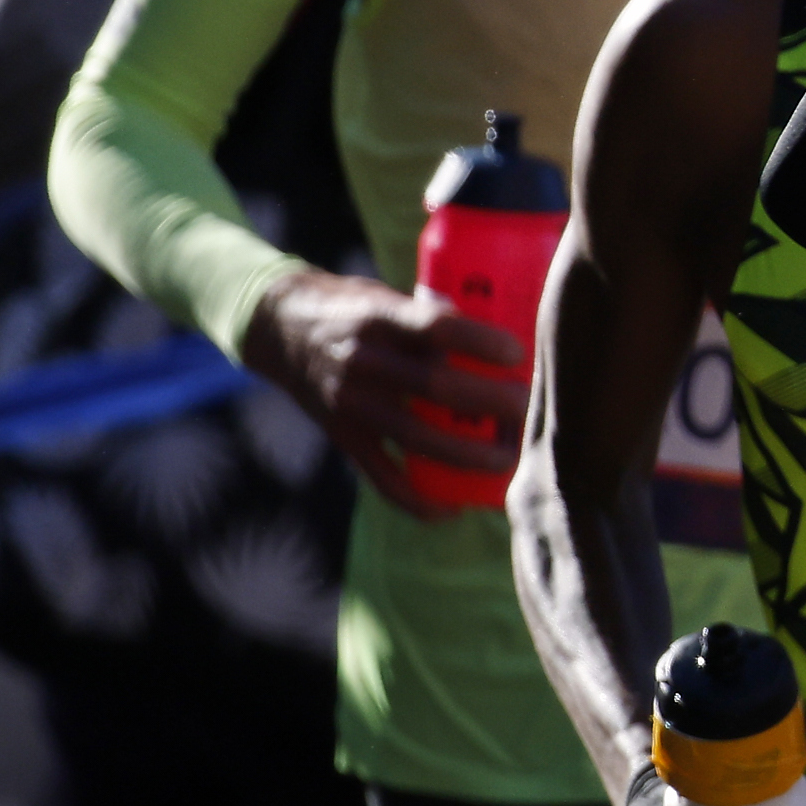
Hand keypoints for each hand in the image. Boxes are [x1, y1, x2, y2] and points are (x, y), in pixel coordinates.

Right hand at [240, 265, 528, 513]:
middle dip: (491, 403)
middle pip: (436, 387)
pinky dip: (420, 500)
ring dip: (469, 455)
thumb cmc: (355, 309)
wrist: (277, 328)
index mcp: (379, 316)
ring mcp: (351, 403)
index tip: (516, 354)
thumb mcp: (388, 297)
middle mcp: (363, 361)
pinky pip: (383, 478)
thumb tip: (509, 338)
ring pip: (416, 438)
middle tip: (528, 407)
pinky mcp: (344, 436)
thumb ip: (435, 318)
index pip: (436, 326)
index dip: (480, 342)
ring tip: (509, 459)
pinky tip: (455, 508)